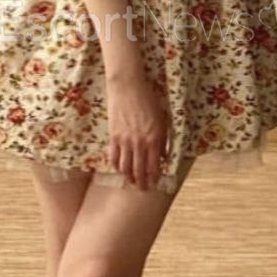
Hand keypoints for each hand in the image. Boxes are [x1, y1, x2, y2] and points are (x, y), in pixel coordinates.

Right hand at [105, 69, 168, 190]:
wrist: (128, 87)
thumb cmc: (148, 100)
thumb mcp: (162, 119)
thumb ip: (163, 139)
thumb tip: (162, 156)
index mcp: (154, 139)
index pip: (154, 166)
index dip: (153, 178)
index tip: (154, 184)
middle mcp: (139, 143)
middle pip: (139, 170)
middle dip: (141, 182)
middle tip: (143, 189)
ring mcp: (125, 141)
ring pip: (125, 167)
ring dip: (129, 177)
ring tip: (132, 181)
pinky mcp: (113, 136)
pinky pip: (114, 157)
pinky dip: (117, 166)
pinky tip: (120, 169)